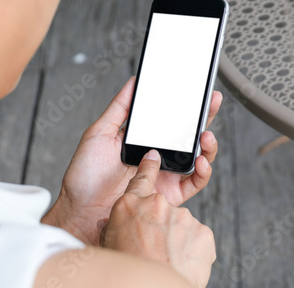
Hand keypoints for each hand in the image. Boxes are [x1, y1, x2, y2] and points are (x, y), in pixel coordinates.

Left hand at [41, 77, 221, 244]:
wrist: (81, 211)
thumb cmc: (85, 175)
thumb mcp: (99, 133)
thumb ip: (119, 108)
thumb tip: (134, 82)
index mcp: (146, 141)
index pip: (173, 121)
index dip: (188, 106)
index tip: (197, 90)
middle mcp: (160, 157)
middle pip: (191, 136)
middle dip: (206, 118)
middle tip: (212, 101)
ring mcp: (167, 175)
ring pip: (199, 158)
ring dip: (208, 145)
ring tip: (205, 135)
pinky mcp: (171, 195)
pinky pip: (195, 183)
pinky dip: (204, 172)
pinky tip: (200, 161)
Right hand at [101, 150, 215, 287]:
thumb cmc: (126, 269)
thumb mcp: (108, 243)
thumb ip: (116, 225)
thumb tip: (111, 223)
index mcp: (131, 204)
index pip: (142, 177)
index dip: (149, 167)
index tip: (154, 158)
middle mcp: (159, 204)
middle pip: (162, 209)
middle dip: (160, 225)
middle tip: (152, 247)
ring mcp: (183, 217)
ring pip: (180, 226)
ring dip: (174, 241)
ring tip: (164, 261)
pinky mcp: (203, 232)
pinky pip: (196, 239)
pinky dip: (190, 251)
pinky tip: (179, 264)